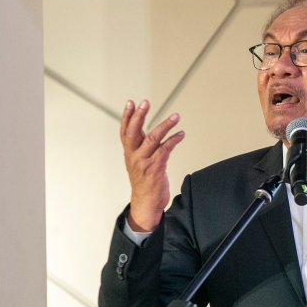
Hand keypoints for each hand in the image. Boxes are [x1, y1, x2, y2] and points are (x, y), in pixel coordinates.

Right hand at [120, 99, 184, 231]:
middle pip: (134, 132)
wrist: (146, 203)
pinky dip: (174, 140)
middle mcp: (134, 156)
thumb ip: (139, 147)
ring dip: (165, 125)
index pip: (125, 131)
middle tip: (145, 103)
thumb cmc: (143, 182)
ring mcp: (144, 162)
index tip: (131, 103)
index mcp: (129, 153)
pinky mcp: (156, 168)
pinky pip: (165, 149)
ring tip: (175, 117)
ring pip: (153, 139)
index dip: (127, 116)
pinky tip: (180, 134)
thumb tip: (142, 130)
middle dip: (139, 116)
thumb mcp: (137, 162)